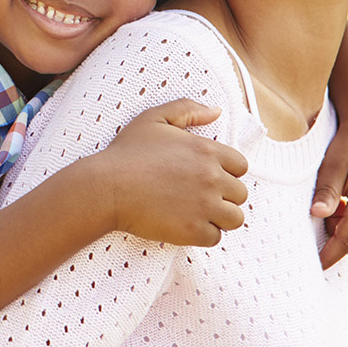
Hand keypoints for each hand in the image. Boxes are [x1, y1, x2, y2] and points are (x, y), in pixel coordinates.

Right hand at [100, 98, 248, 246]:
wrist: (106, 188)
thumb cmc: (126, 153)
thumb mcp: (154, 118)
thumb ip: (187, 109)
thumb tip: (215, 111)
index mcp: (207, 151)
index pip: (240, 166)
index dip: (226, 171)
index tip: (206, 176)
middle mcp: (212, 178)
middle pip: (240, 194)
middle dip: (223, 195)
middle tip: (198, 195)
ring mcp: (205, 206)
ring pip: (234, 218)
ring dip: (219, 217)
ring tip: (197, 212)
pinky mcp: (194, 231)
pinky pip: (215, 237)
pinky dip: (203, 234)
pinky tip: (185, 224)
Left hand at [311, 111, 347, 268]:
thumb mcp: (331, 167)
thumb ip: (326, 193)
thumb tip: (317, 215)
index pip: (345, 241)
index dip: (328, 255)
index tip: (313, 266)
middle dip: (334, 238)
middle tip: (320, 210)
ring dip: (344, 232)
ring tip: (334, 204)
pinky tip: (344, 204)